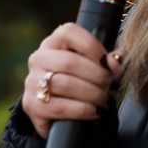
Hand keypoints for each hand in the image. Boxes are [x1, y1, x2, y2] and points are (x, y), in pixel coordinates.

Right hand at [22, 23, 122, 138]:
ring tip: (104, 100)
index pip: (68, 32)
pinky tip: (94, 111)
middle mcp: (39, 59)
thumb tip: (115, 61)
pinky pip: (61, 107)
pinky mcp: (32, 106)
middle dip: (95, 75)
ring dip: (91, 93)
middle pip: (69, 62)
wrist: (57, 115)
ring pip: (65, 84)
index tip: (107, 61)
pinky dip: (83, 110)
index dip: (91, 45)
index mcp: (53, 43)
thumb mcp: (92, 67)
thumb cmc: (79, 83)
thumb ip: (107, 60)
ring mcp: (32, 82)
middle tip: (109, 86)